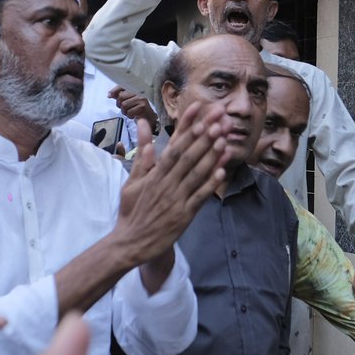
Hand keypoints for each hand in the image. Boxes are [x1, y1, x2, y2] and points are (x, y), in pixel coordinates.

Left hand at [110, 87, 157, 134]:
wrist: (148, 117)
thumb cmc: (137, 108)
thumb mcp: (127, 100)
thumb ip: (119, 96)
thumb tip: (109, 95)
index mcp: (135, 89)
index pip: (122, 86)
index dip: (114, 90)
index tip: (109, 96)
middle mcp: (139, 92)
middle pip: (121, 96)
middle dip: (120, 105)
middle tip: (124, 109)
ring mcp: (141, 99)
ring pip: (124, 105)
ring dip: (124, 112)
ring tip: (129, 112)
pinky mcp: (143, 106)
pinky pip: (129, 112)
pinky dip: (129, 116)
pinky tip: (134, 115)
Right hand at [116, 104, 230, 257]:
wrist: (131, 243)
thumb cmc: (132, 211)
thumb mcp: (132, 182)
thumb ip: (142, 157)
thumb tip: (143, 131)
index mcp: (154, 175)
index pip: (173, 146)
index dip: (187, 127)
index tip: (200, 111)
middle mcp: (165, 183)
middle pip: (187, 155)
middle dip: (204, 136)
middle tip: (219, 119)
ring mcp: (175, 199)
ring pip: (196, 173)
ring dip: (210, 155)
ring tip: (223, 138)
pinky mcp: (183, 216)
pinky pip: (199, 197)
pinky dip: (211, 183)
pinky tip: (222, 170)